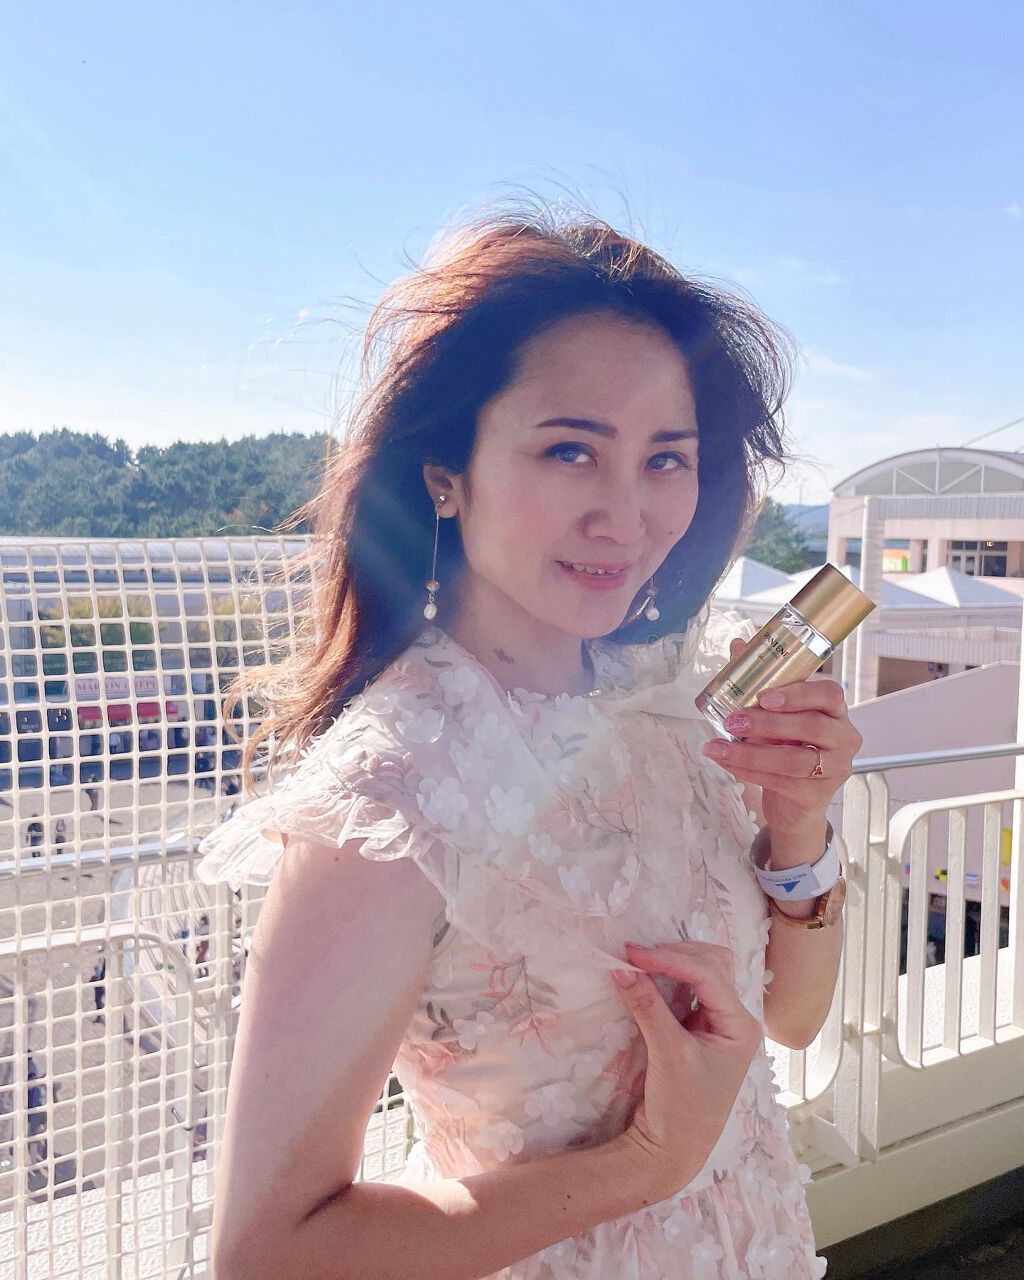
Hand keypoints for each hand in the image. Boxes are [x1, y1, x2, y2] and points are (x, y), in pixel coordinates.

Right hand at [608, 940, 761, 1203]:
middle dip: (676, 954)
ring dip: (675, 961)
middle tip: (635, 955)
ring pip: (704, 972)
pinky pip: (689, 989)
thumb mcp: (666, 1054)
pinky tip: (649, 976)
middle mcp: (735, 1019)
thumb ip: (647, 1007)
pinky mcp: (699, 1029)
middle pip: (713, 964)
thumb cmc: (680, 1108)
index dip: (669, 959)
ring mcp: (718, 1023)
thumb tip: (622, 968)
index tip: (632, 954)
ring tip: (641, 962)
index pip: (707, 975)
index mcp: (740, 1026)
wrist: (674, 1151)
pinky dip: (670, 977)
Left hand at [700, 638, 861, 837]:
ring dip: (751, 753)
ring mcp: (835, 769)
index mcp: (835, 711)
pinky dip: (749, 772)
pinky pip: (781, 782)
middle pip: (812, 727)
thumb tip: (738, 644)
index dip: (799, 694)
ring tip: (717, 748)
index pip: (830, 694)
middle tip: (733, 721)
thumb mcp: (775, 715)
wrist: (794, 801)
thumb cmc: (786, 747)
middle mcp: (843, 738)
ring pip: (794, 760)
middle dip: (767, 723)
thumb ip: (759, 681)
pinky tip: (727, 764)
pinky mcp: (817, 796)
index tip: (765, 696)